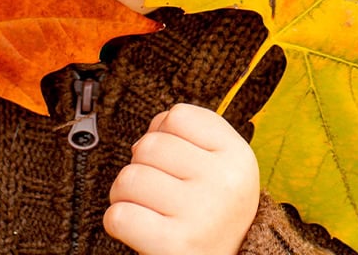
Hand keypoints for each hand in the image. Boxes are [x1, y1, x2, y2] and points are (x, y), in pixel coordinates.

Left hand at [105, 103, 259, 254]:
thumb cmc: (214, 213)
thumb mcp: (222, 167)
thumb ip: (189, 137)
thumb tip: (145, 136)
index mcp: (238, 156)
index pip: (179, 116)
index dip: (167, 134)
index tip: (177, 161)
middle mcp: (224, 182)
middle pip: (149, 145)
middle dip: (142, 165)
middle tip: (159, 190)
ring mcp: (201, 213)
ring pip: (129, 178)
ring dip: (126, 194)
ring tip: (148, 208)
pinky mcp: (175, 243)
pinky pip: (119, 216)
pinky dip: (119, 222)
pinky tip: (140, 227)